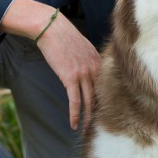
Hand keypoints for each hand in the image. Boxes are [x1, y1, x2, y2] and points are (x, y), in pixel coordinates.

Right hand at [0, 0, 100, 130]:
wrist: (51, 28)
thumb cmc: (63, 35)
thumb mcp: (82, 46)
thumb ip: (88, 59)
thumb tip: (87, 69)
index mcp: (98, 60)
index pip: (106, 85)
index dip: (106, 99)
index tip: (106, 110)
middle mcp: (94, 68)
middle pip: (100, 96)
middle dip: (100, 112)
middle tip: (101, 126)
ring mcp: (84, 73)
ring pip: (89, 101)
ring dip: (88, 118)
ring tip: (87, 130)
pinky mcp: (70, 77)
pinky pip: (74, 101)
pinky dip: (75, 114)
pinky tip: (74, 124)